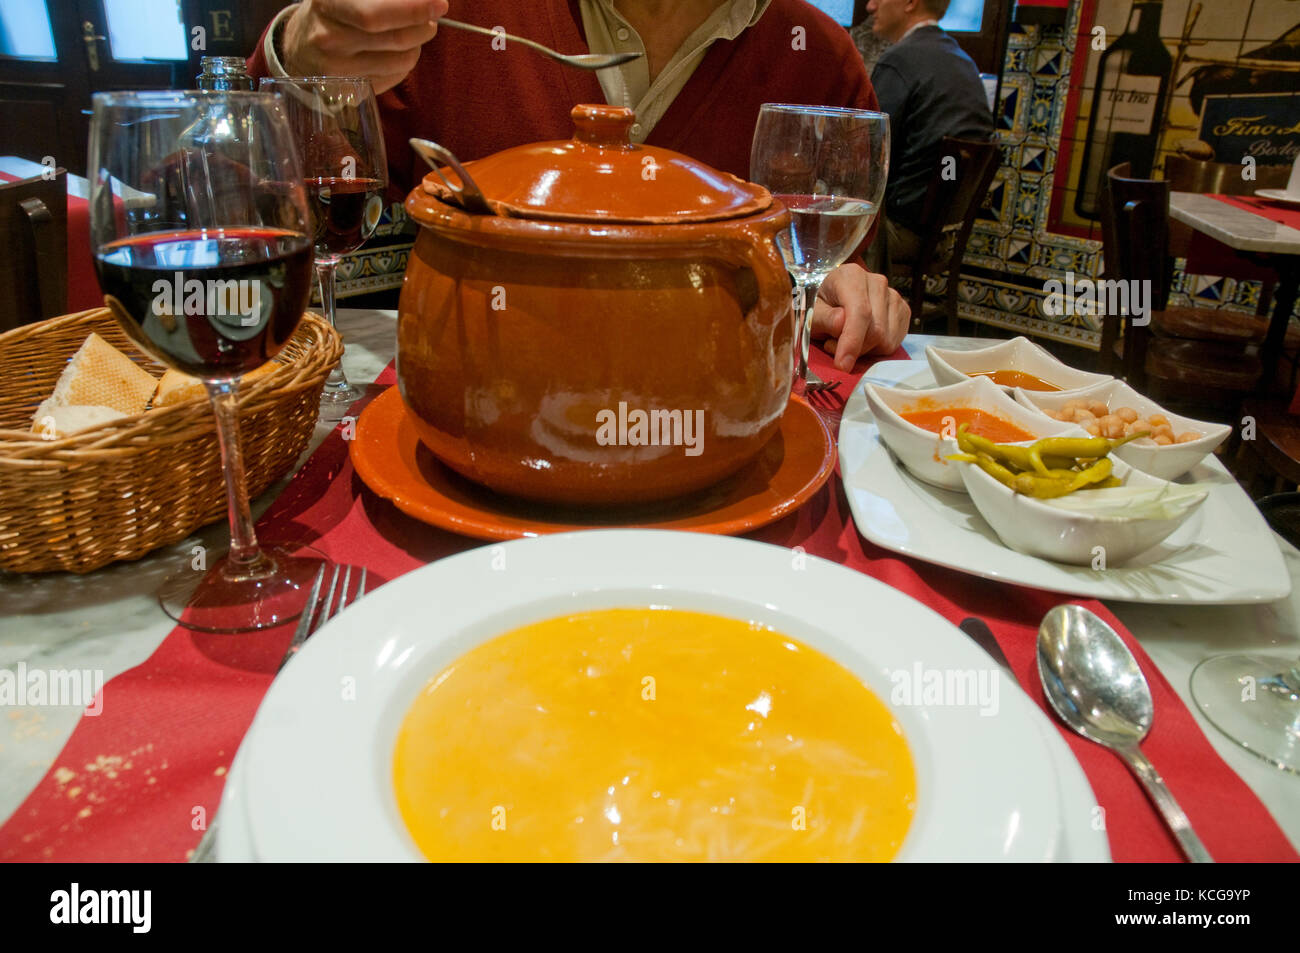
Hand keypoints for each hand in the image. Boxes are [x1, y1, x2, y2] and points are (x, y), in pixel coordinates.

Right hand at [283, 0, 448, 93]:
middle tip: (432, 18)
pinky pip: (394, 79)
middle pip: (396, 39)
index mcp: (328, 3)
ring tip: (410, 35)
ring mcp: (337, 70)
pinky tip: (393, 53)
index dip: (413, 9)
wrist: (300, 47)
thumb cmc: (334, 11)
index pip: (376, 14)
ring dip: (417, 46)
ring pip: (401, 61)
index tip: (438, 4)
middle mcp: (328, 37)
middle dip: (423, 27)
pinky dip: (404, 64)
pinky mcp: (348, 92)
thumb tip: (427, 2)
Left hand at [810, 263, 909, 369]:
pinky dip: (877, 348)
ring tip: (845, 339)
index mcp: (852, 277)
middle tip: (832, 344)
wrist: (832, 295)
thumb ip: (823, 318)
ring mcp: (893, 296)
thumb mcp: (811, 311)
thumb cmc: (820, 303)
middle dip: (854, 349)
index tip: (842, 364)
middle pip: (876, 330)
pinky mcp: (902, 311)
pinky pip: (894, 342)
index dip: (852, 341)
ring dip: (864, 350)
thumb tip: (841, 324)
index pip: (860, 312)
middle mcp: (877, 283)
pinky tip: (861, 339)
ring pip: (886, 340)